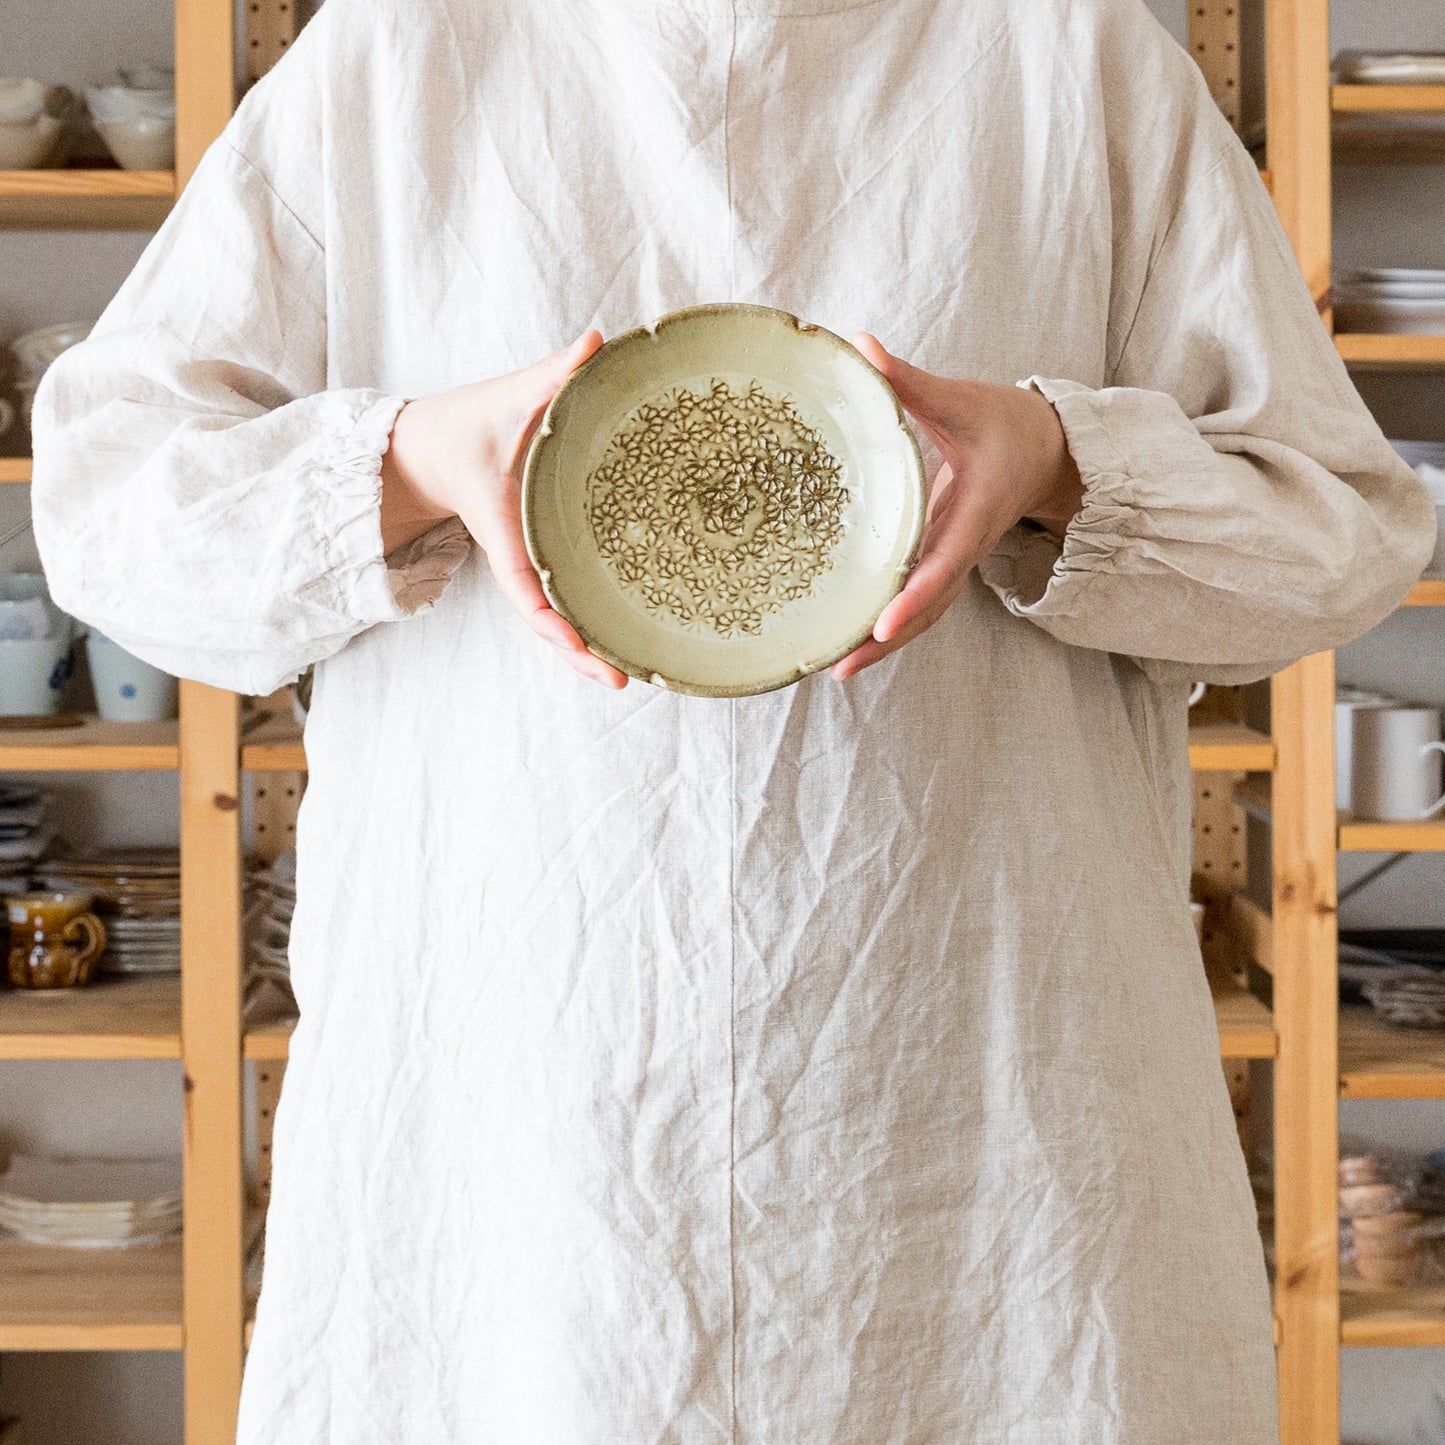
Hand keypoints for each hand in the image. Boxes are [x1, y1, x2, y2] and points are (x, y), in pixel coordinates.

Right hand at [379, 331, 627, 688]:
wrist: (437, 443)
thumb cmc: (472, 422)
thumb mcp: (511, 395)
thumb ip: (553, 372)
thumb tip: (593, 341)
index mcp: (504, 529)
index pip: (524, 587)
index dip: (550, 619)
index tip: (576, 644)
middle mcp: (519, 554)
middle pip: (546, 619)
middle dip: (578, 655)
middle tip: (620, 683)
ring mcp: (531, 559)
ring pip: (557, 616)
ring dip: (587, 648)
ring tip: (628, 677)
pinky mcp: (544, 554)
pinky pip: (565, 595)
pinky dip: (588, 622)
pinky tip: (623, 640)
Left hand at [829, 334, 1083, 682]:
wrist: (1049, 449)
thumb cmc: (1006, 422)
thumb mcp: (961, 398)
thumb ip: (909, 381)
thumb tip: (860, 345)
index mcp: (977, 509)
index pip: (945, 561)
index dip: (915, 594)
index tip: (884, 624)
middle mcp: (968, 545)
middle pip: (930, 606)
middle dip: (889, 640)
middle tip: (841, 666)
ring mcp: (958, 558)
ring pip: (926, 614)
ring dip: (886, 644)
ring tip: (837, 668)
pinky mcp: (947, 561)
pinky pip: (922, 603)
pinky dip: (891, 626)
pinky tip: (853, 640)